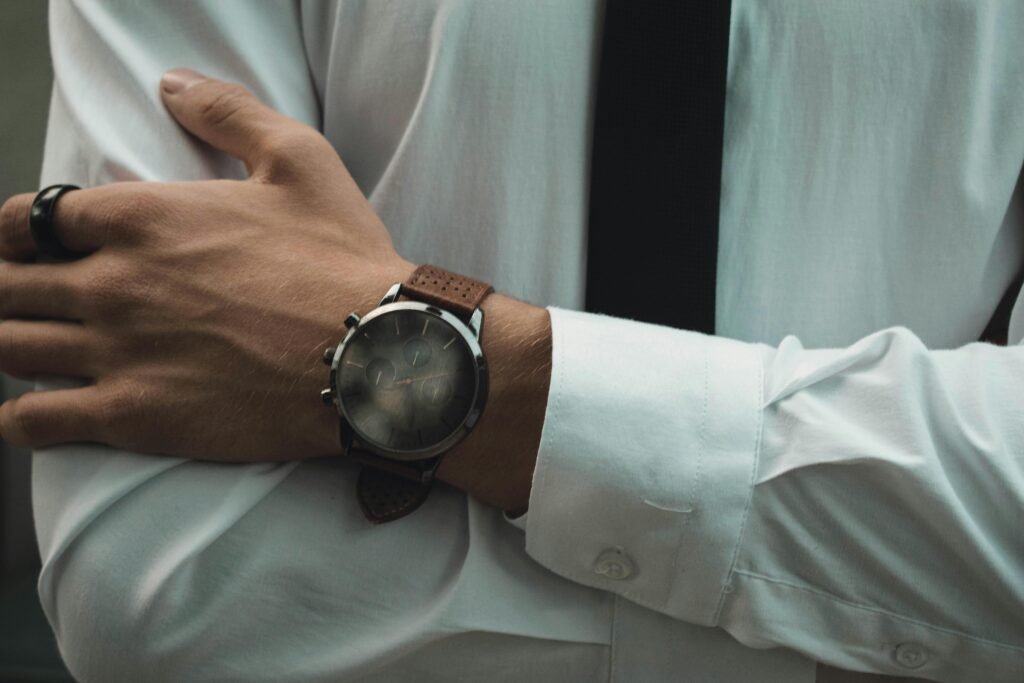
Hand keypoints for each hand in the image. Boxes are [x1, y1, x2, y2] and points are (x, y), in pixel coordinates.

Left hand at [0, 68, 413, 460]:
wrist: (375, 354)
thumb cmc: (340, 259)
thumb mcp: (300, 159)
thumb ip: (228, 111)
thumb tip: (171, 83)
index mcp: (140, 217)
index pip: (27, 218)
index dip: (20, 231)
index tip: (39, 246)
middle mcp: (113, 283)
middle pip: (6, 285)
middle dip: (10, 287)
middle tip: (35, 298)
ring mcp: (117, 352)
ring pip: (9, 347)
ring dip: (11, 342)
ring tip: (34, 346)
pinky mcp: (133, 416)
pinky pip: (32, 422)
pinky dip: (19, 418)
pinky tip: (34, 412)